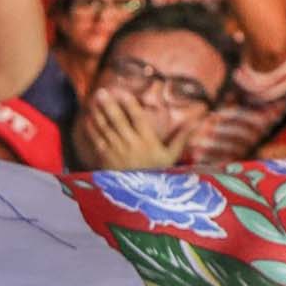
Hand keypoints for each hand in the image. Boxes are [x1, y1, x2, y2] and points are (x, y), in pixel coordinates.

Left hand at [72, 87, 189, 170]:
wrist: (140, 193)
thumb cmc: (158, 172)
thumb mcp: (172, 156)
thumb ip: (182, 138)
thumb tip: (198, 121)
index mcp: (147, 141)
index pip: (138, 120)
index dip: (130, 106)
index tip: (124, 94)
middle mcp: (131, 145)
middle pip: (118, 122)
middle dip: (109, 106)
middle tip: (102, 92)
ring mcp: (116, 151)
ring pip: (105, 128)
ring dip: (98, 113)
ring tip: (94, 99)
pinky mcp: (105, 158)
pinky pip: (96, 140)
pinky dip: (91, 128)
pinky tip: (88, 117)